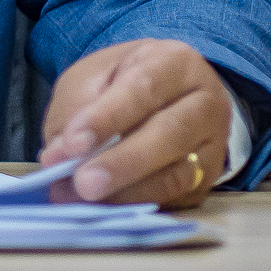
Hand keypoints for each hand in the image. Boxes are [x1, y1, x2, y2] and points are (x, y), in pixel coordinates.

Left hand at [37, 38, 229, 207]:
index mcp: (174, 63)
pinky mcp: (207, 180)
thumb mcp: (92, 78)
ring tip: (86, 199)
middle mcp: (205, 102)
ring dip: (128, 191)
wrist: (163, 93)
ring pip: (178, 174)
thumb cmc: (121, 81)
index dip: (107, 118)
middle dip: (121, 162)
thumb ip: (74, 112)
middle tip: (83, 183)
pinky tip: (105, 207)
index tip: (73, 144)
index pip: (142, 88)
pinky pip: (176, 198)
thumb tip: (56, 158)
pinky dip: (138, 204)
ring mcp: (213, 144)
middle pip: (169, 134)